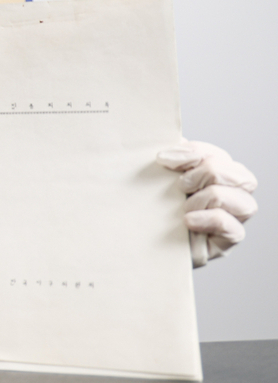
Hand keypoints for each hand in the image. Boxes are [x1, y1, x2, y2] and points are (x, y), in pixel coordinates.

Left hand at [156, 139, 257, 266]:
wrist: (137, 241)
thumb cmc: (148, 207)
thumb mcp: (156, 178)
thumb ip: (167, 159)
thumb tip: (169, 138)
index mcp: (214, 176)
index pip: (218, 156)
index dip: (195, 153)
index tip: (163, 159)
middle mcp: (229, 196)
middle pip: (242, 176)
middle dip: (209, 173)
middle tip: (180, 184)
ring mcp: (231, 221)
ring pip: (245, 203)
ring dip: (210, 198)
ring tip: (184, 207)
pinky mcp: (226, 243)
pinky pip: (234, 229)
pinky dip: (210, 219)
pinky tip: (187, 220)